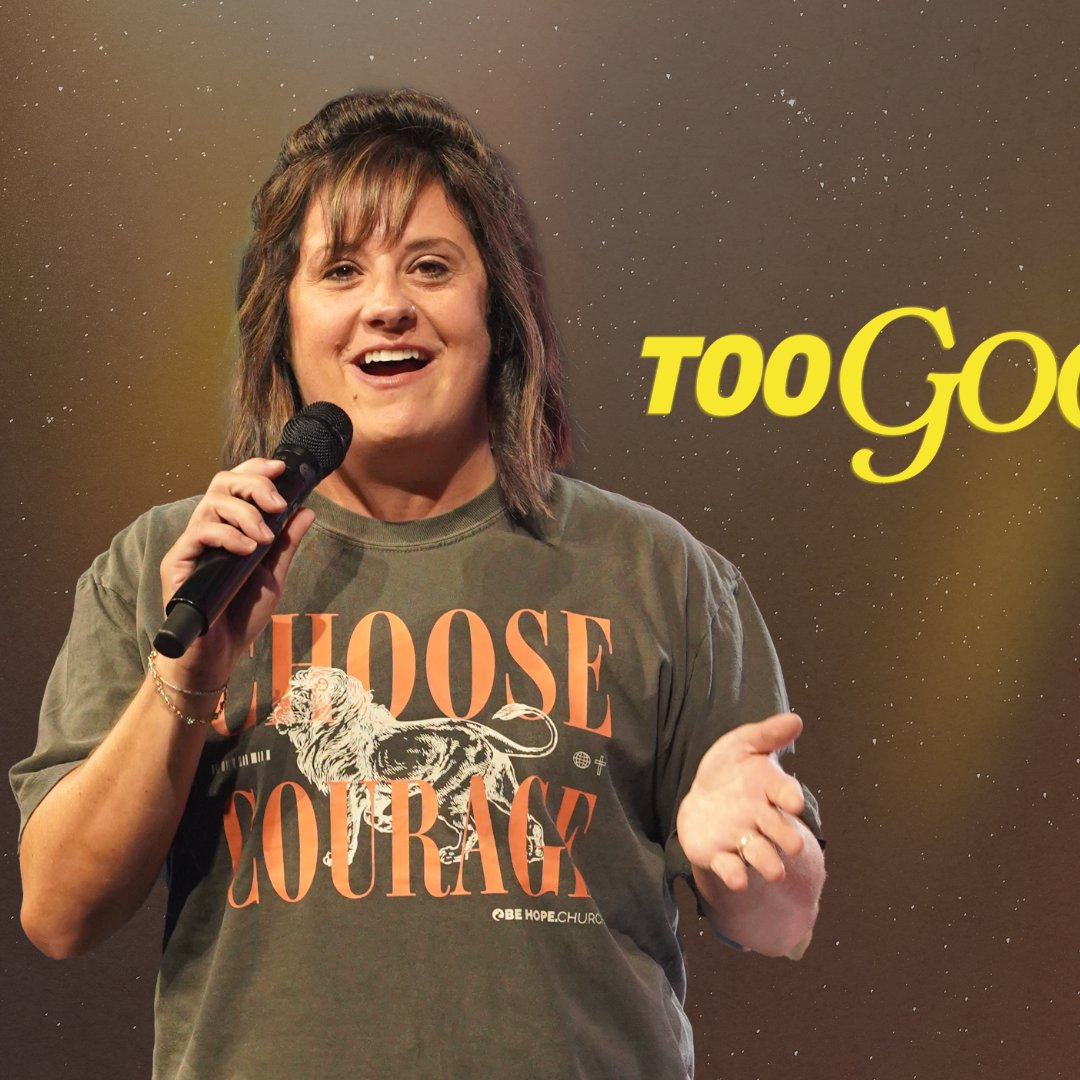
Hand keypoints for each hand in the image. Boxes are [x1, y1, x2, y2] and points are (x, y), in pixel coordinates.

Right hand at [158, 458, 314, 686]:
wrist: (220, 653)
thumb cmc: (241, 615)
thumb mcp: (273, 575)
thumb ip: (287, 543)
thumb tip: (307, 510)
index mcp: (230, 528)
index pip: (237, 485)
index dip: (256, 469)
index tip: (282, 469)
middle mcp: (208, 530)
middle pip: (223, 483)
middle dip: (254, 485)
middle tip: (277, 504)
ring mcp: (191, 544)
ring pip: (212, 503)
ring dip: (246, 513)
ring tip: (264, 539)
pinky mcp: (176, 562)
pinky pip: (199, 532)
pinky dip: (228, 535)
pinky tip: (247, 549)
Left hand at [676, 712, 806, 892]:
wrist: (704, 800)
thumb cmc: (731, 770)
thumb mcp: (743, 744)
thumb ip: (767, 734)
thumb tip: (796, 719)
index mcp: (770, 790)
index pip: (785, 792)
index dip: (789, 797)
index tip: (793, 802)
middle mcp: (761, 819)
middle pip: (779, 831)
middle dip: (787, 838)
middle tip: (793, 845)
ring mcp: (742, 839)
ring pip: (760, 855)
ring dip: (767, 862)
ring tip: (774, 871)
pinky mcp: (720, 856)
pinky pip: (729, 868)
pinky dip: (734, 874)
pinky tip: (737, 878)